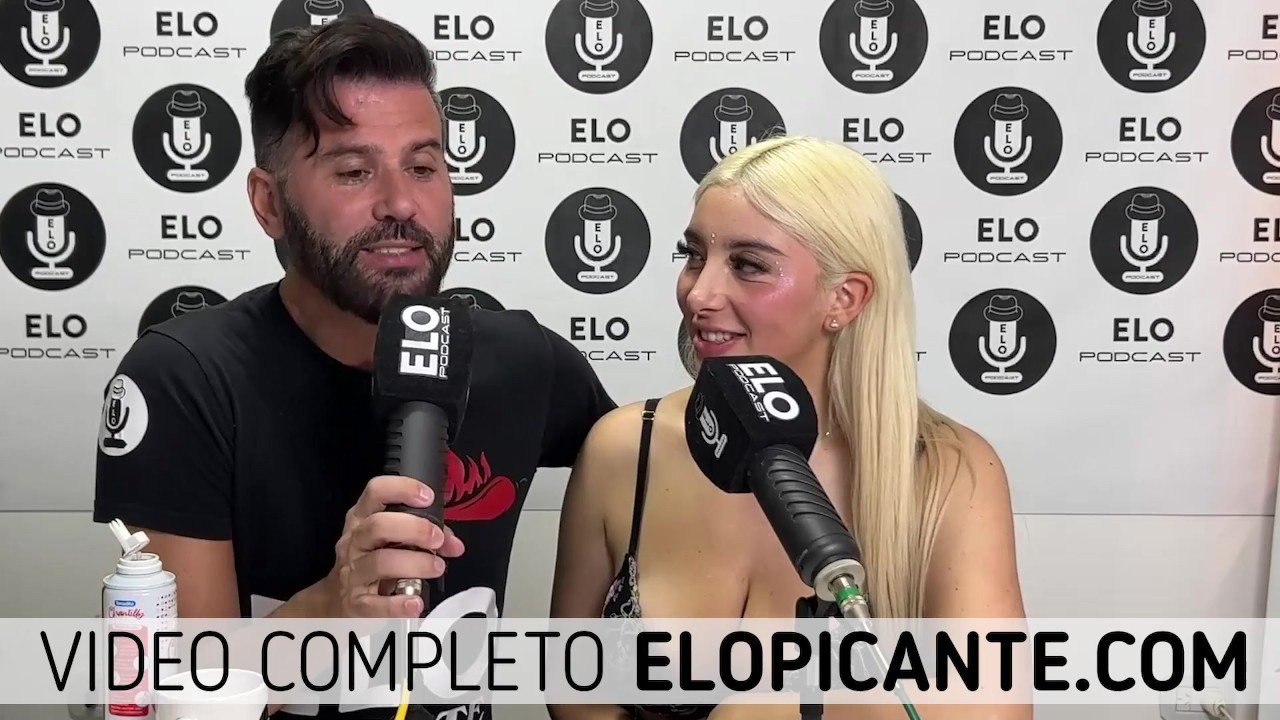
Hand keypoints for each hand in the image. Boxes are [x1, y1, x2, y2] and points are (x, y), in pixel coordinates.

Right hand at [331, 475, 465, 617]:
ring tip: (436, 567)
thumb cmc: (371, 562)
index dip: (402, 489)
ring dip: (415, 563)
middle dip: (414, 529)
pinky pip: (376, 604)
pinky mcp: (357, 603)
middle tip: (437, 539)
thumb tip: (453, 544)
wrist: (338, 602)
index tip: (427, 497)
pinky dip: (399, 604)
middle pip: (378, 526)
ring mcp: (354, 573)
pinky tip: (416, 602)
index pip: (375, 492)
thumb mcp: (390, 541)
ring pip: (381, 562)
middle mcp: (356, 542)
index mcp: (363, 519)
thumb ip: (424, 537)